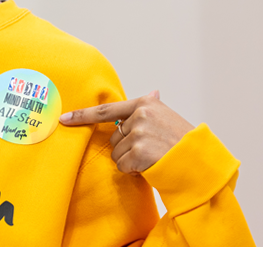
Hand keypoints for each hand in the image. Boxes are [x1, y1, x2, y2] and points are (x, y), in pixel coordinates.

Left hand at [59, 90, 193, 173]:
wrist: (198, 161)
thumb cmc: (182, 141)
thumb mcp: (168, 117)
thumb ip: (153, 107)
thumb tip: (152, 92)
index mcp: (144, 105)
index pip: (106, 110)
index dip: (82, 115)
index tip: (64, 119)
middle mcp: (139, 116)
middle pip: (113, 138)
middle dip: (126, 148)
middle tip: (149, 151)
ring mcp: (138, 133)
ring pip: (117, 154)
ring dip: (131, 161)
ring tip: (152, 158)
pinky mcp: (138, 152)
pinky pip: (122, 166)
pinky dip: (133, 171)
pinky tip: (150, 166)